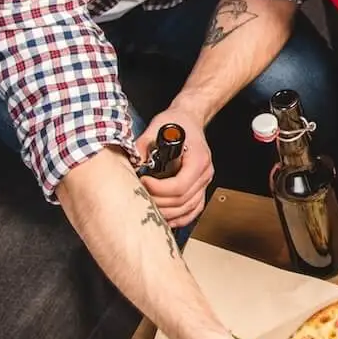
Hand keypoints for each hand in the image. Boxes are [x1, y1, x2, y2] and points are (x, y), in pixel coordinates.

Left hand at [138, 113, 213, 229]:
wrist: (188, 120)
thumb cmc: (176, 122)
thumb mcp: (157, 127)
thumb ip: (144, 145)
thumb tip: (132, 163)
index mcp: (198, 159)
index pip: (180, 185)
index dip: (159, 189)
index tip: (143, 181)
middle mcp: (205, 173)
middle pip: (183, 200)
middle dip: (159, 203)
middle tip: (141, 197)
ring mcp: (204, 182)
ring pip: (188, 208)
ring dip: (168, 213)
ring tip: (149, 209)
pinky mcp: (200, 188)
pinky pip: (194, 209)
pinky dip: (180, 217)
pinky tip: (167, 219)